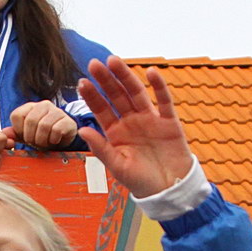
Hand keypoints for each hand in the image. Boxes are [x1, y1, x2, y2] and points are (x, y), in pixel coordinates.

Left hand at [6, 101, 77, 149]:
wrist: (62, 140)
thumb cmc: (42, 136)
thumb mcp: (26, 135)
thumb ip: (15, 134)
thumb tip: (4, 133)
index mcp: (30, 107)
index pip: (17, 115)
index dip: (19, 130)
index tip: (25, 137)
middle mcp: (43, 105)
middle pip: (30, 121)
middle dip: (31, 137)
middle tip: (35, 143)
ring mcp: (57, 111)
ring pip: (44, 125)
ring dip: (42, 140)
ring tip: (45, 142)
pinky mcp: (67, 120)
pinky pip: (56, 130)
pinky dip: (53, 140)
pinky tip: (54, 140)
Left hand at [77, 57, 195, 197]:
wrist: (170, 190)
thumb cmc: (141, 181)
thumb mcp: (117, 166)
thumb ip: (101, 148)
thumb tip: (82, 130)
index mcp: (116, 132)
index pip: (101, 109)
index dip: (92, 96)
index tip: (82, 81)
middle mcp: (131, 122)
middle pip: (116, 96)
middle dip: (106, 80)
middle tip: (94, 63)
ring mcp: (150, 119)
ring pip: (136, 93)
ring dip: (126, 77)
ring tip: (114, 60)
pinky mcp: (169, 122)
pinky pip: (164, 101)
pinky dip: (159, 86)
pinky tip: (151, 72)